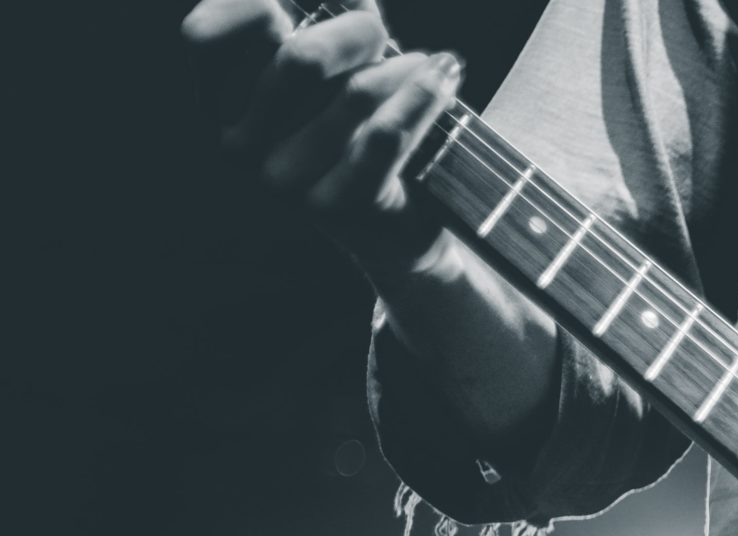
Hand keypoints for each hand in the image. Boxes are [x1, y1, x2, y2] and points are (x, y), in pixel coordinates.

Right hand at [183, 0, 463, 278]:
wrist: (394, 222)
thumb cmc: (358, 120)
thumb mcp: (329, 56)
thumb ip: (316, 13)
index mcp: (221, 95)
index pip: (204, 36)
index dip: (254, 7)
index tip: (296, 6)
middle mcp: (240, 140)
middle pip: (301, 59)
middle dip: (357, 32)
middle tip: (381, 36)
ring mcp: (282, 177)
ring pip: (355, 93)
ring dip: (406, 70)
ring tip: (432, 67)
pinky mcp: (334, 204)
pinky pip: (387, 134)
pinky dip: (423, 97)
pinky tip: (443, 78)